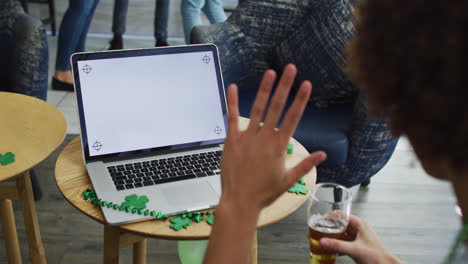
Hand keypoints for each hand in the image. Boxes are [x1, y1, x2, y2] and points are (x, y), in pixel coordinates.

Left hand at [219, 64, 326, 211]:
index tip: (307, 84)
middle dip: (285, 86)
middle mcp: (264, 138)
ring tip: (270, 73)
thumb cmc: (264, 193)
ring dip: (264, 89)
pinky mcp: (232, 141)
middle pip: (277, 107)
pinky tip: (231, 87)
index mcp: (279, 146)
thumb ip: (305, 165)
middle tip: (291, 68)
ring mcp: (247, 138)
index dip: (300, 99)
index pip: (293, 118)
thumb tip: (322, 154)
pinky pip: (232, 118)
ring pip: (257, 109)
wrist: (240, 201)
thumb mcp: (289, 180)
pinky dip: (231, 102)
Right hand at [320, 215, 401, 263]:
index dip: (329, 216)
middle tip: (318, 230)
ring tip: (322, 239)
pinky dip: (337, 245)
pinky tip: (332, 250)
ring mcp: (358, 237)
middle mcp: (358, 228)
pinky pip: (344, 242)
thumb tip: (323, 241)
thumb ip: (337, 245)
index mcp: (359, 224)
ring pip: (341, 233)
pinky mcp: (357, 245)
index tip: (319, 219)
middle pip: (339, 224)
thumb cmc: (378, 256)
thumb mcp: (354, 249)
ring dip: (332, 237)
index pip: (341, 215)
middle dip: (328, 227)